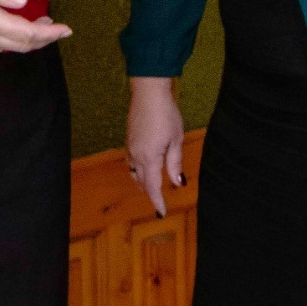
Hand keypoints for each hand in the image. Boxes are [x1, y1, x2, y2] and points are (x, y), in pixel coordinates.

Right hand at [0, 0, 70, 51]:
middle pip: (21, 45)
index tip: (66, 29)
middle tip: (60, 30)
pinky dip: (13, 40)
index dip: (48, 34)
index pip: (25, 33)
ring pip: (10, 47)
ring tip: (44, 27)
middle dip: (44, 39)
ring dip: (29, 40)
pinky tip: (18, 27)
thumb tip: (24, 1)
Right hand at [125, 77, 185, 216]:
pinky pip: (131, 162)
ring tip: (152, 188)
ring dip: (142, 182)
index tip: (162, 212)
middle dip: (150, 193)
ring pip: (133, 172)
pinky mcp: (129, 139)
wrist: (148, 93)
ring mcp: (130, 147)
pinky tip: (144, 167)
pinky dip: (137, 170)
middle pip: (141, 182)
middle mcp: (136, 155)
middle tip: (159, 202)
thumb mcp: (176, 140)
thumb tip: (177, 183)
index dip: (157, 201)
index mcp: (149, 158)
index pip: (152, 187)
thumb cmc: (166, 114)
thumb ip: (174, 164)